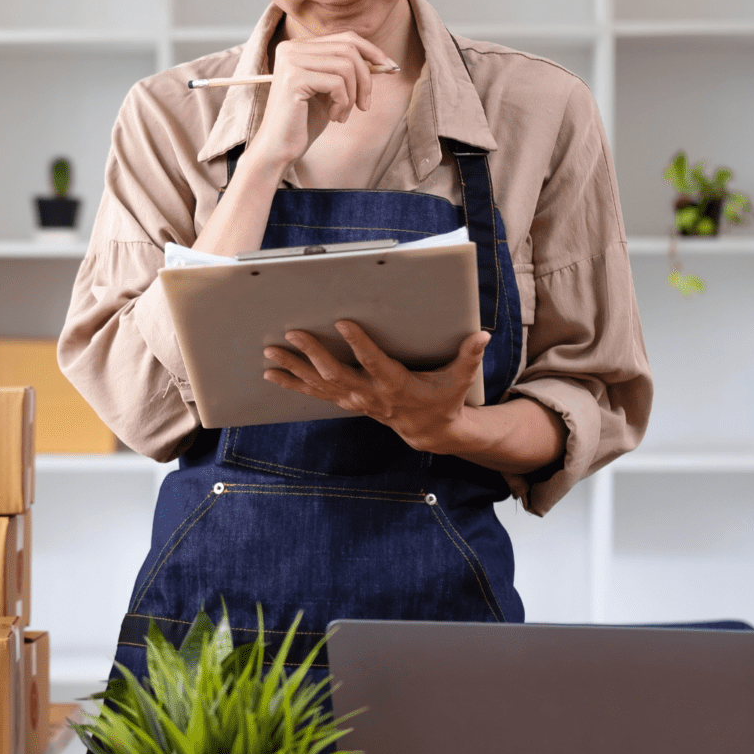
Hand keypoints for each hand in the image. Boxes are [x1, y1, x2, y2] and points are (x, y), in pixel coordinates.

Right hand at [244, 32, 395, 169]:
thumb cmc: (305, 121)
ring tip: (343, 114)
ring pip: (346, 66)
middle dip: (366, 78)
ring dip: (353, 95)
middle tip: (365, 105)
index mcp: (298, 47)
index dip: (372, 51)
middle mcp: (291, 48)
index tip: (390, 68)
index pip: (346, 38)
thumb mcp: (331, 90)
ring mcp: (290, 62)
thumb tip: (384, 61)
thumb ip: (349, 71)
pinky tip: (335, 117)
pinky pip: (336, 83)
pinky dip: (343, 103)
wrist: (279, 149)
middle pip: (349, 49)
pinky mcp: (293, 79)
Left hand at [263, 322, 490, 454]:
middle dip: (313, 353)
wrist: (429, 431)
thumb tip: (482, 335)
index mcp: (396, 384)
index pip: (374, 362)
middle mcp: (370, 394)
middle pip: (336, 373)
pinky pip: (314, 392)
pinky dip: (292, 383)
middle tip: (293, 333)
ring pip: (319, 384)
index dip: (358, 344)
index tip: (342, 322)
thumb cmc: (443, 399)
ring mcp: (355, 400)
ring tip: (270, 353)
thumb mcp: (459, 380)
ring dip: (293, 368)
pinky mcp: (347, 401)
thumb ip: (468, 357)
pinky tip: (271, 374)